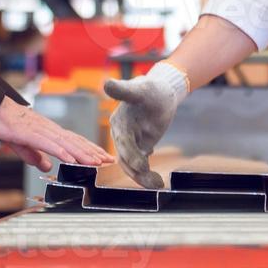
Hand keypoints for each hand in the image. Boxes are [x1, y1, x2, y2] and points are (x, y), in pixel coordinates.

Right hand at [0, 97, 112, 171]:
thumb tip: (48, 166)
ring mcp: (41, 130)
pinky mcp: (30, 133)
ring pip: (66, 143)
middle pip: (75, 142)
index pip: (74, 142)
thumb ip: (36, 156)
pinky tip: (71, 159)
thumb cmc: (7, 125)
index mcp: (49, 132)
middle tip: (109, 161)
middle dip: (93, 152)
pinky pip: (48, 144)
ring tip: (96, 162)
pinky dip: (61, 151)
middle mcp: (49, 129)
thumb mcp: (24, 146)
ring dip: (82, 153)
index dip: (89, 150)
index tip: (103, 158)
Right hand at [103, 61, 190, 188]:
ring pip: (132, 165)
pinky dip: (147, 175)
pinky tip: (156, 181)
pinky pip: (140, 166)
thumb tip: (105, 83)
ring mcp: (130, 143)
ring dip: (143, 177)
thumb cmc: (150, 88)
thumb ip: (124, 90)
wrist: (161, 93)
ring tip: (158, 184)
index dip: (131, 154)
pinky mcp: (139, 148)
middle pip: (126, 157)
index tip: (142, 165)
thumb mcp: (140, 89)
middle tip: (155, 181)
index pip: (123, 141)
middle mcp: (121, 135)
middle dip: (139, 170)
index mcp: (118, 122)